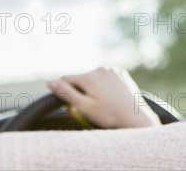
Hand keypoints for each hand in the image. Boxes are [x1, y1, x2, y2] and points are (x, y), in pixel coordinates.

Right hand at [46, 66, 160, 128]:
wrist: (136, 117)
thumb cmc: (109, 114)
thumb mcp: (84, 107)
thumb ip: (66, 93)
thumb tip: (49, 81)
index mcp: (89, 76)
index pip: (66, 79)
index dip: (65, 91)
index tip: (71, 104)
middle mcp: (101, 69)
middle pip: (81, 78)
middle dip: (81, 90)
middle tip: (91, 107)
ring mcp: (112, 70)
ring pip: (93, 78)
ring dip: (92, 88)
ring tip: (102, 103)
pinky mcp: (121, 73)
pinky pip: (106, 78)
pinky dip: (104, 86)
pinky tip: (110, 98)